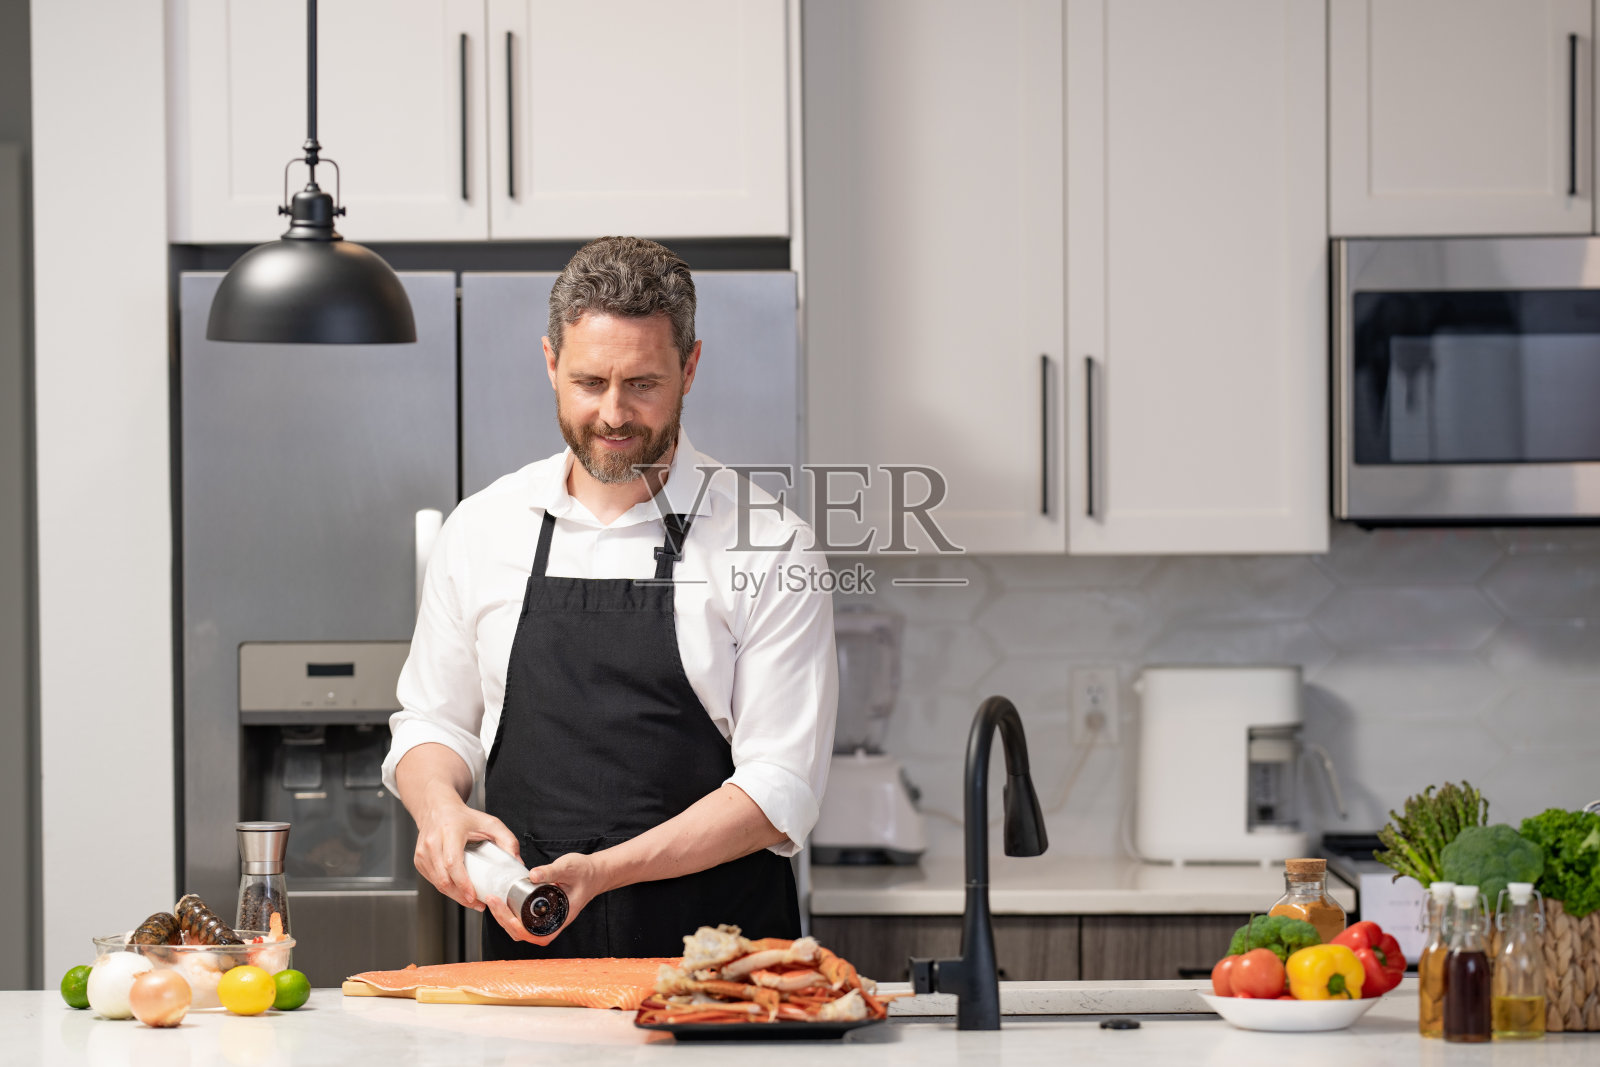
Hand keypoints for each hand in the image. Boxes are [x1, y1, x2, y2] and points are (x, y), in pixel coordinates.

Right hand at [411, 784, 520, 910]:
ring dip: (454, 895)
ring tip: (471, 899)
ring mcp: (422, 852)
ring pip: (437, 883)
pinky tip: (458, 890)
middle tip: (477, 903)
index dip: (462, 883)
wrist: (437, 809)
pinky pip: (432, 881)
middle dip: (460, 896)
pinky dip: (446, 889)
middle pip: (443, 878)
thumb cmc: (463, 817)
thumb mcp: (490, 823)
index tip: (473, 896)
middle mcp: (432, 842)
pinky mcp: (418, 861)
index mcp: (450, 830)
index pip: (452, 862)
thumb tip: (517, 862)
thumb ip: (507, 840)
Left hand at [484, 851, 607, 945]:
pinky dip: (510, 913)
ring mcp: (547, 919)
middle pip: (523, 934)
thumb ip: (552, 871)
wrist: (594, 873)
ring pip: (521, 929)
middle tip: (493, 900)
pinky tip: (503, 901)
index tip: (505, 911)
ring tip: (494, 901)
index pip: (536, 934)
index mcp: (561, 918)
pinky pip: (523, 920)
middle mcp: (553, 922)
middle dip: (504, 919)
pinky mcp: (542, 913)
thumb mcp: (569, 867)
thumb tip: (533, 875)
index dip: (517, 927)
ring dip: (505, 918)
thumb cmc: (585, 873)